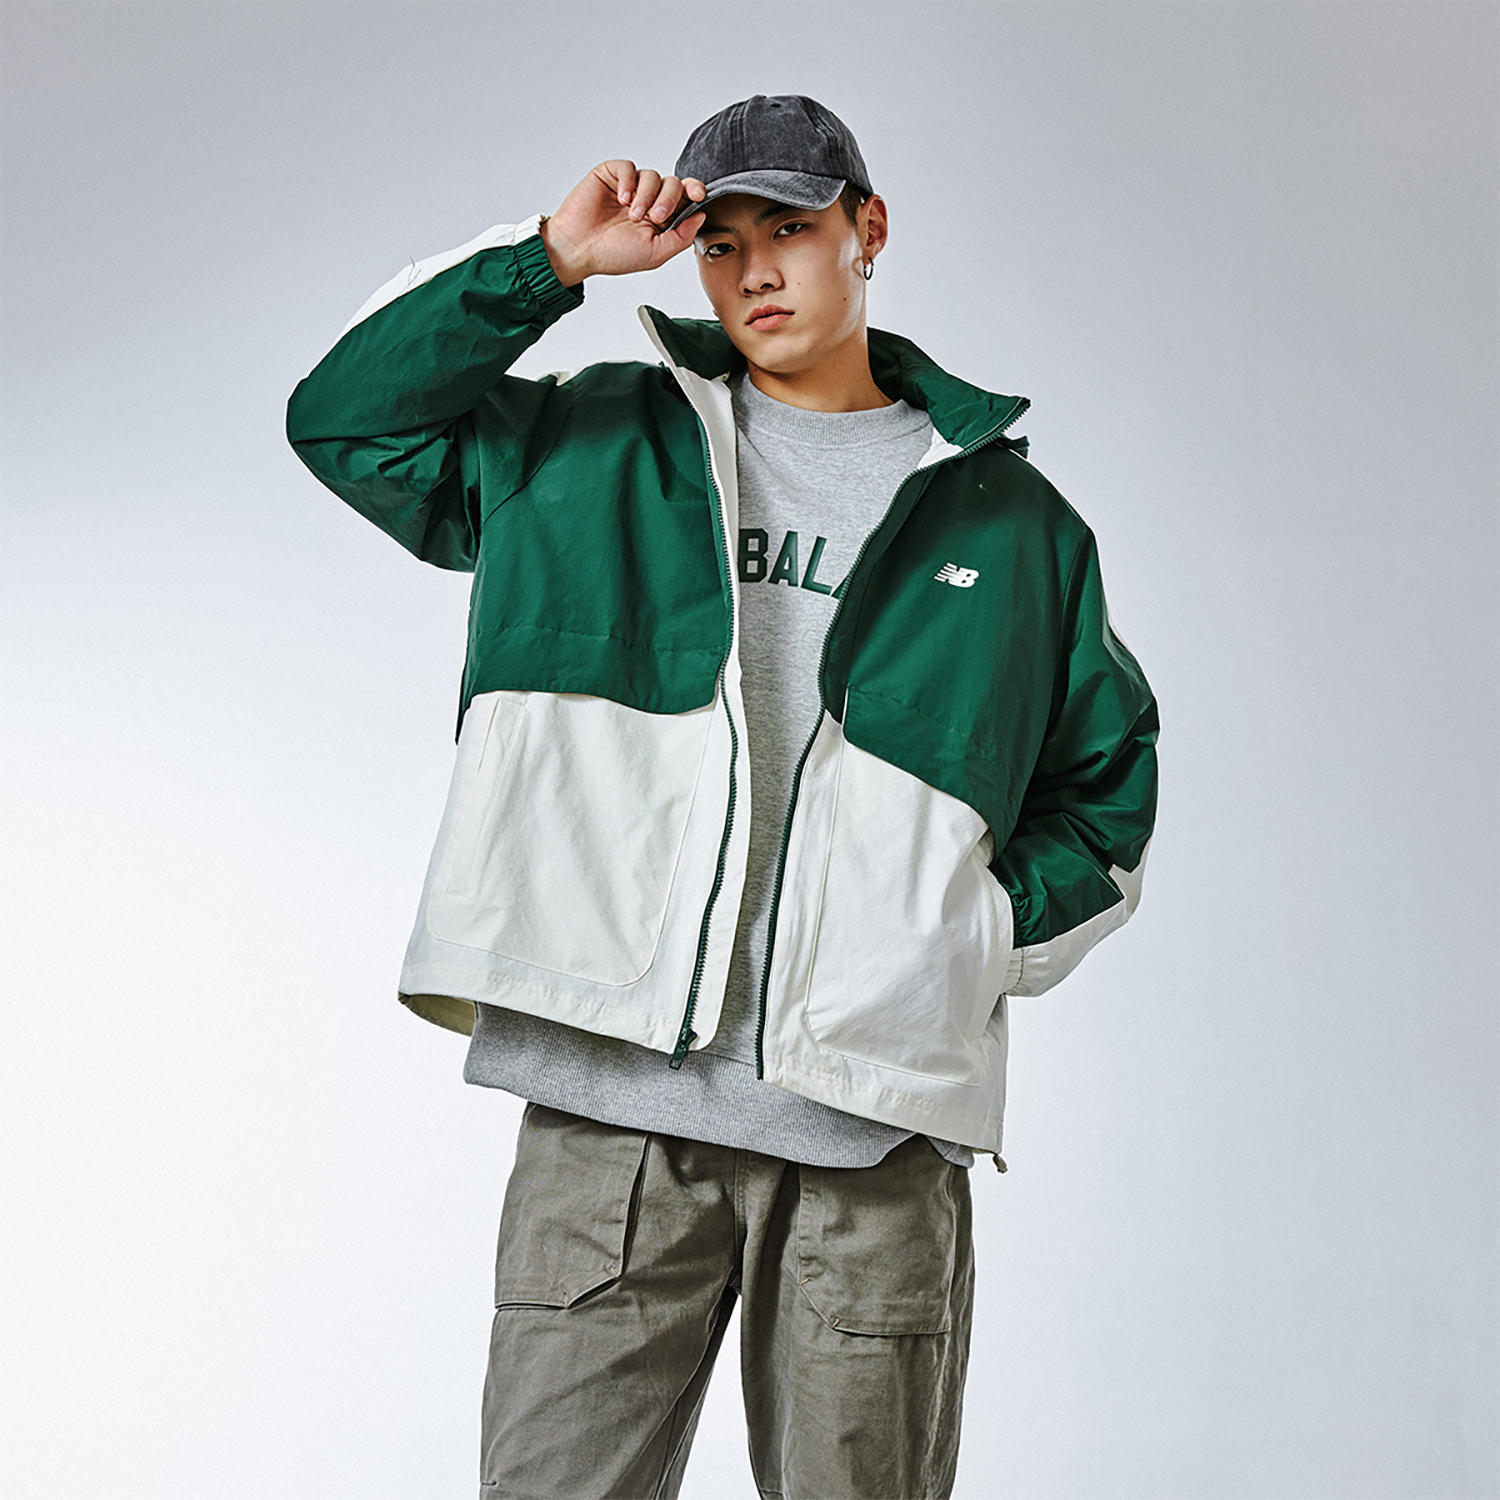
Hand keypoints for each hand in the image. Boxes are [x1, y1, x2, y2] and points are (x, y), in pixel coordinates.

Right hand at [540, 161, 706, 285]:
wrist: (578, 250)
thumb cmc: (613, 255)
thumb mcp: (655, 253)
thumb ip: (681, 237)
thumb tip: (701, 216)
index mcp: (660, 218)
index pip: (684, 197)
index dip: (694, 191)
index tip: (698, 195)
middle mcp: (647, 199)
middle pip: (672, 184)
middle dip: (669, 198)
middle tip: (656, 216)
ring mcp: (629, 187)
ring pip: (652, 175)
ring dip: (646, 196)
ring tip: (632, 215)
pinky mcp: (611, 175)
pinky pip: (629, 167)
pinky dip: (629, 182)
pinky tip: (622, 200)